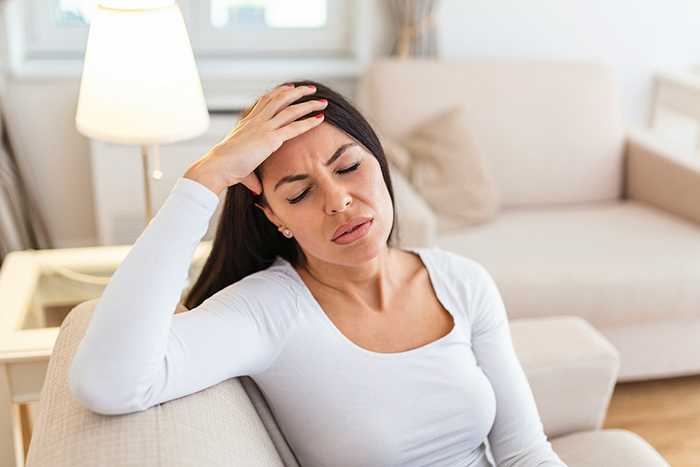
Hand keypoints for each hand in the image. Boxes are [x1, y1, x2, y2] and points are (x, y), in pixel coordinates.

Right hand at [183, 84, 327, 196]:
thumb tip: (257, 189)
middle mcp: (256, 122)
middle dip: (297, 92)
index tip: (290, 87)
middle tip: (311, 89)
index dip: (278, 93)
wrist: (217, 167)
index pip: (265, 101)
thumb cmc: (225, 169)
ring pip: (290, 109)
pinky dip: (309, 122)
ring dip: (308, 104)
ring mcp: (263, 128)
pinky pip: (294, 127)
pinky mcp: (270, 139)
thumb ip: (252, 177)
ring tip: (322, 101)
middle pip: (279, 99)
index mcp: (247, 124)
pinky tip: (320, 118)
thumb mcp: (241, 169)